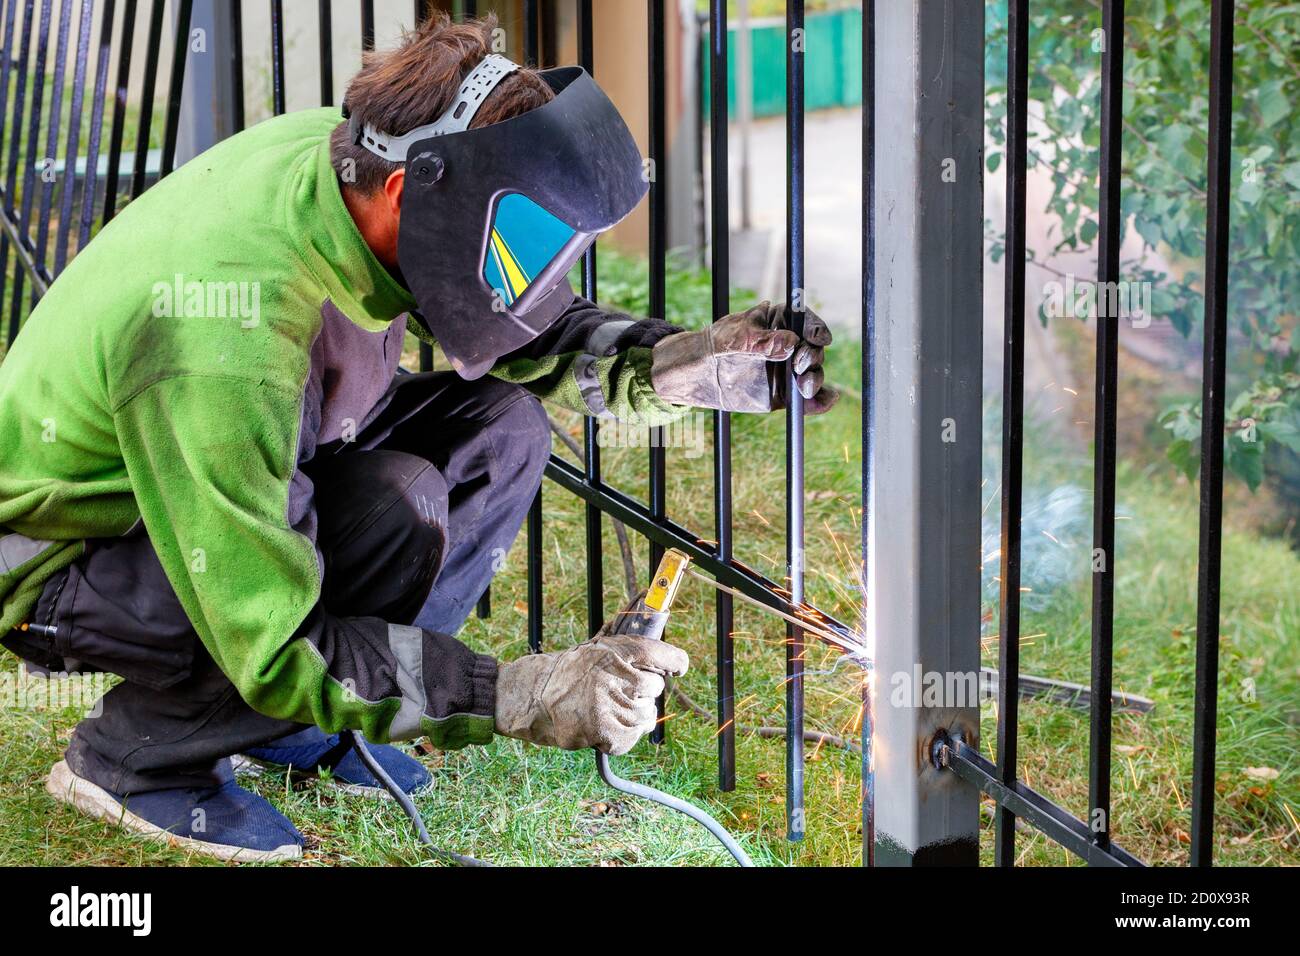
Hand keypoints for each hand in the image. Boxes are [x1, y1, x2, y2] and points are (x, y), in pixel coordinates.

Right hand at [494, 617, 689, 754]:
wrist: (532, 698)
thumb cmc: (567, 673)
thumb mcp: (594, 648)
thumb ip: (626, 647)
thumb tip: (655, 626)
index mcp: (611, 651)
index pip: (657, 653)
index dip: (674, 661)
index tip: (678, 667)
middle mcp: (610, 675)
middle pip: (655, 687)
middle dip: (645, 693)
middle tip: (624, 693)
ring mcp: (606, 704)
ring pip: (646, 716)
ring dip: (636, 718)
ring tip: (614, 711)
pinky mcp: (602, 730)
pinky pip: (631, 738)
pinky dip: (623, 737)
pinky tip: (605, 727)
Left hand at [649, 301, 837, 413]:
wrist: (699, 374)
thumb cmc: (717, 345)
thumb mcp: (736, 338)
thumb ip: (763, 341)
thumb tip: (792, 343)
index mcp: (780, 322)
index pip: (806, 322)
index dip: (816, 329)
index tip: (819, 338)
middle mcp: (790, 346)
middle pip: (814, 349)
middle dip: (813, 357)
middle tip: (799, 367)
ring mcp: (789, 371)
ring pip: (815, 374)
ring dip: (816, 380)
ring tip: (804, 387)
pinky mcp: (786, 394)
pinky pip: (809, 399)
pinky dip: (821, 401)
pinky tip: (825, 401)